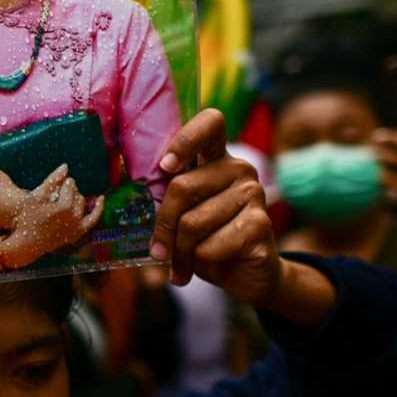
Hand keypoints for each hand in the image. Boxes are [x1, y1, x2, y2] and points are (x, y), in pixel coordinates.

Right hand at [0, 165, 103, 269]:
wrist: (28, 243)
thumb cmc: (29, 218)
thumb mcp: (37, 197)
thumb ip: (53, 180)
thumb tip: (66, 166)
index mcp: (64, 206)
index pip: (70, 185)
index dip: (63, 182)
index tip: (57, 183)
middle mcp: (74, 217)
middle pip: (77, 194)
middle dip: (70, 189)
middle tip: (61, 190)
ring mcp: (77, 226)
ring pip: (82, 203)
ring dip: (77, 197)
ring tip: (68, 196)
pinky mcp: (78, 233)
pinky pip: (93, 218)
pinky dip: (98, 208)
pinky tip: (101, 198)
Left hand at [150, 109, 279, 300]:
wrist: (244, 273)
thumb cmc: (206, 239)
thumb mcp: (182, 216)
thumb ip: (168, 201)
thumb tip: (135, 202)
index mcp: (216, 158)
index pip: (210, 123)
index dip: (185, 140)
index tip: (165, 167)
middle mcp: (238, 169)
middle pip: (182, 186)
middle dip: (163, 226)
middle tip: (159, 251)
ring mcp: (253, 193)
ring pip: (192, 222)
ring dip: (180, 252)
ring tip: (182, 264)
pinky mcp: (261, 224)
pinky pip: (210, 245)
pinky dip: (200, 262)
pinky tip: (208, 265)